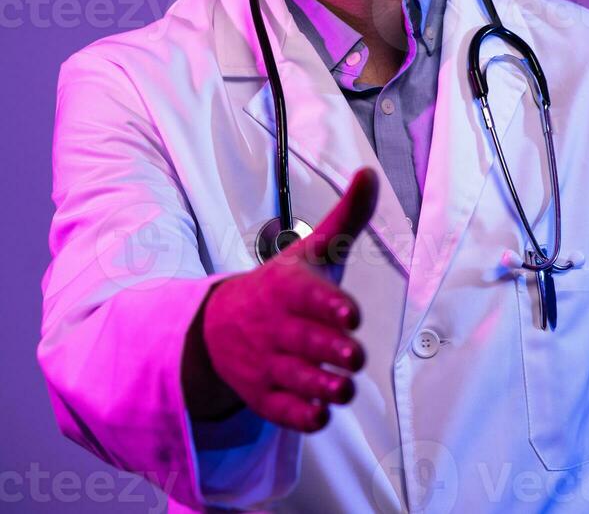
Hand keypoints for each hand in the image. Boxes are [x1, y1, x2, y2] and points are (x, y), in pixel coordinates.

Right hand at [202, 166, 378, 432]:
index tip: (350, 314)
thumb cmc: (282, 285)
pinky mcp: (263, 395)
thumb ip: (347, 216)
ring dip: (324, 386)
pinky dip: (301, 415)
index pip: (308, 296)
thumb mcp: (313, 249)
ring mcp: (266, 362)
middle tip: (353, 355)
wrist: (218, 325)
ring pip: (297, 380)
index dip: (329, 306)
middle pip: (305, 342)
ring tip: (344, 386)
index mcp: (288, 287)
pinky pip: (282, 411)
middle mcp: (276, 326)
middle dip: (331, 350)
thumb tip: (370, 173)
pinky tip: (320, 411)